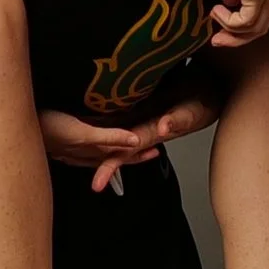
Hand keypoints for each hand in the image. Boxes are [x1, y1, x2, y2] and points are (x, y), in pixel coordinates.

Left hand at [39, 98, 216, 191]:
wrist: (207, 85)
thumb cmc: (203, 99)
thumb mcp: (192, 110)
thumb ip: (178, 119)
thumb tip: (162, 128)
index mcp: (152, 133)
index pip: (126, 154)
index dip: (111, 166)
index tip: (97, 183)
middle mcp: (141, 128)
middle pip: (112, 147)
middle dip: (91, 159)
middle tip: (66, 165)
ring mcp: (137, 116)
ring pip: (109, 132)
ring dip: (89, 139)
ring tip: (61, 143)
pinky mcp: (135, 103)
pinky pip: (112, 115)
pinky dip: (97, 118)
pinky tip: (80, 114)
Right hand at [209, 0, 268, 50]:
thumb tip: (227, 1)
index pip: (257, 21)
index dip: (239, 33)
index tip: (217, 36)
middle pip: (259, 28)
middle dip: (237, 40)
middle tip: (215, 41)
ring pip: (255, 26)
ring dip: (230, 28)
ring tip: (214, 14)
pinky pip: (248, 19)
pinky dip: (231, 20)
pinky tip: (216, 8)